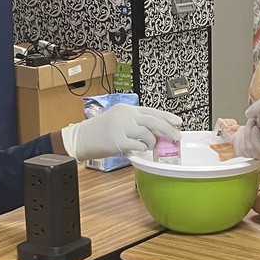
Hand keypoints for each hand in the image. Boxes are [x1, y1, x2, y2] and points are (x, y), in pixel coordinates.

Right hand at [61, 104, 181, 160]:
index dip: (167, 117)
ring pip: (148, 134)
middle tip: (176, 137)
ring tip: (150, 146)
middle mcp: (125, 115)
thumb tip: (155, 131)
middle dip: (168, 130)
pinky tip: (139, 149)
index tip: (178, 122)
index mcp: (127, 109)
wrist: (80, 138)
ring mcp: (121, 127)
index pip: (152, 111)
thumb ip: (134, 122)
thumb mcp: (117, 119)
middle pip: (154, 121)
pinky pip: (138, 145)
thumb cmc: (99, 131)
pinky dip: (142, 148)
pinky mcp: (117, 141)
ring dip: (152, 142)